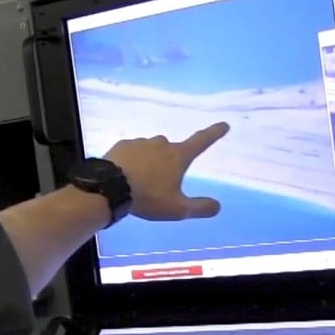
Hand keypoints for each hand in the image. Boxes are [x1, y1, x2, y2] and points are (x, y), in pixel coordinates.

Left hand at [105, 122, 229, 220]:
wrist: (109, 187)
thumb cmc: (148, 197)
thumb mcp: (177, 209)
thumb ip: (199, 207)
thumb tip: (218, 206)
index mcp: (178, 156)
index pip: (201, 141)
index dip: (214, 133)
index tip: (224, 125)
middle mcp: (161, 144)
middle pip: (172, 149)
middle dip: (170, 161)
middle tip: (161, 181)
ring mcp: (140, 142)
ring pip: (150, 150)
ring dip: (149, 161)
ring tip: (140, 182)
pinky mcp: (122, 145)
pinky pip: (132, 152)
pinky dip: (132, 161)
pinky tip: (125, 175)